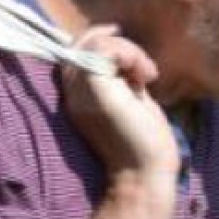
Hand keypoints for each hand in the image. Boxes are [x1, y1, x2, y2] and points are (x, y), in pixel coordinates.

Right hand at [60, 24, 176, 181]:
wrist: (145, 176)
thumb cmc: (145, 144)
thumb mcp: (131, 99)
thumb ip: (122, 78)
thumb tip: (126, 53)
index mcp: (79, 95)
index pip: (75, 51)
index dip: (103, 43)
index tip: (134, 61)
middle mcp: (72, 93)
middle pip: (80, 42)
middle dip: (117, 44)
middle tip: (142, 68)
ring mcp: (79, 93)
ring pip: (92, 42)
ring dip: (127, 50)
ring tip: (146, 75)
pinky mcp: (94, 91)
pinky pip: (102, 49)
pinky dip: (129, 53)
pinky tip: (146, 76)